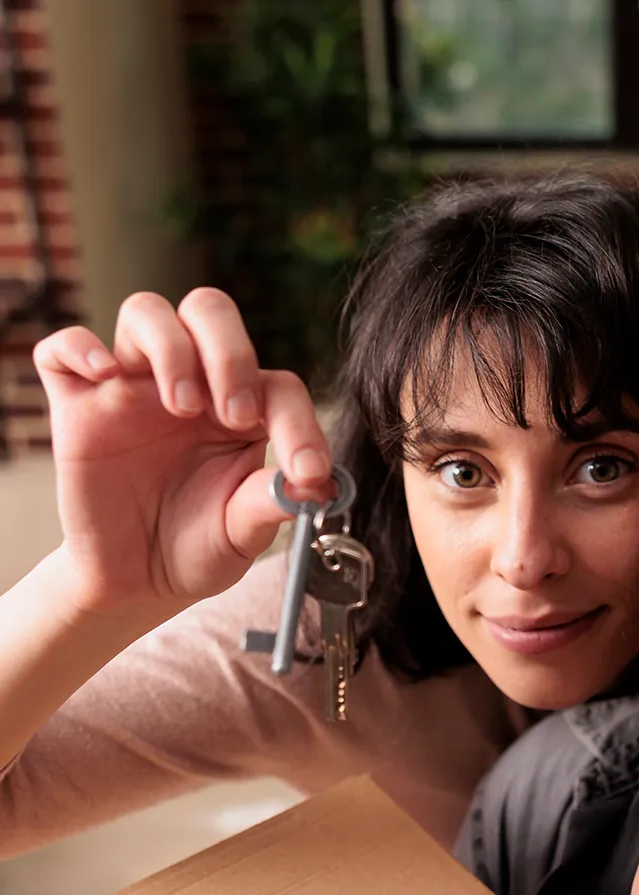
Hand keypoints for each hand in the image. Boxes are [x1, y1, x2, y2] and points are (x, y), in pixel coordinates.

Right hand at [33, 288, 331, 620]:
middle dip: (230, 352)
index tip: (308, 472)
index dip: (300, 424)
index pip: (278, 386)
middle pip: (210, 312)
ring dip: (171, 347)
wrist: (137, 583)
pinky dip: (79, 346)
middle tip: (234, 415)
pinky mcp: (78, 408)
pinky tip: (104, 375)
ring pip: (146, 312)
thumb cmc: (198, 546)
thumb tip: (320, 484)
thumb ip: (273, 500)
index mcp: (244, 410)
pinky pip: (63, 349)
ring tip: (180, 407)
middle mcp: (193, 386)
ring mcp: (132, 390)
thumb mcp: (243, 531)